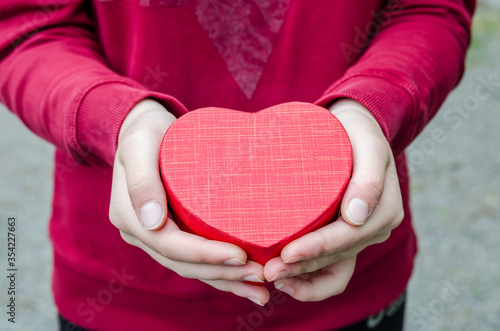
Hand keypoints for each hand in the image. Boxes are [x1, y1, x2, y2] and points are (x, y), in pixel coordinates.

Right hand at [109, 99, 269, 304]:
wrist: (143, 129)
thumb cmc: (144, 133)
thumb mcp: (138, 146)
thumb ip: (141, 180)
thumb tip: (151, 222)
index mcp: (130, 217)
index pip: (171, 246)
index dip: (205, 255)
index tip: (241, 255)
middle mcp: (142, 233)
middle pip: (185, 264)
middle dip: (223, 273)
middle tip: (261, 276)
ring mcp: (157, 236)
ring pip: (193, 268)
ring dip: (226, 280)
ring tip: (261, 289)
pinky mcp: (173, 233)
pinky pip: (196, 260)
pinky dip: (220, 273)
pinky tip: (245, 281)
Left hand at [263, 99, 403, 300]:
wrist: (352, 131)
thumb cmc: (357, 134)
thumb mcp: (369, 146)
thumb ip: (368, 178)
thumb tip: (356, 217)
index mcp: (384, 210)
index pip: (348, 236)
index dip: (318, 248)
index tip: (287, 252)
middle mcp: (373, 228)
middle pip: (338, 257)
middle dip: (303, 267)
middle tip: (268, 271)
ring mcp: (358, 236)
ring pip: (334, 270)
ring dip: (304, 279)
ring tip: (272, 277)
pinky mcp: (343, 238)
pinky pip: (333, 272)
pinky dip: (312, 282)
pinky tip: (286, 281)